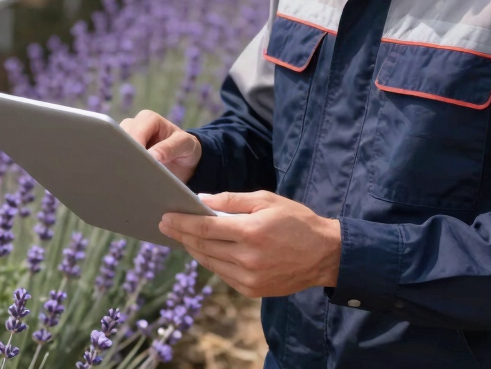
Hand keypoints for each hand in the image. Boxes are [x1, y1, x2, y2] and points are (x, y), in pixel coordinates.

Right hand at [120, 109, 201, 182]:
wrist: (184, 161)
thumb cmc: (185, 149)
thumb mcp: (184, 145)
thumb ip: (170, 148)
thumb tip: (152, 156)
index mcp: (148, 119)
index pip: (135, 132)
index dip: (135, 147)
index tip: (138, 164)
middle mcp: (134, 125)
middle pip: (120, 139)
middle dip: (125, 155)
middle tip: (132, 174)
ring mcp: (125, 139)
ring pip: (113, 149)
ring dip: (120, 163)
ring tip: (129, 178)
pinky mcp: (122, 153)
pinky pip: (115, 159)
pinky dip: (119, 168)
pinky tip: (125, 179)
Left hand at [159, 191, 340, 298]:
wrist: (325, 254)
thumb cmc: (296, 221)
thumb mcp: (265, 200)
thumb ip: (231, 200)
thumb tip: (201, 201)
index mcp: (250, 232)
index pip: (204, 228)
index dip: (181, 223)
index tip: (166, 217)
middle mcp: (248, 258)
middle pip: (202, 247)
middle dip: (181, 235)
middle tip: (166, 225)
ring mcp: (250, 278)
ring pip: (210, 263)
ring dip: (193, 250)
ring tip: (181, 237)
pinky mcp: (253, 291)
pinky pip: (223, 275)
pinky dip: (211, 262)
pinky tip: (204, 251)